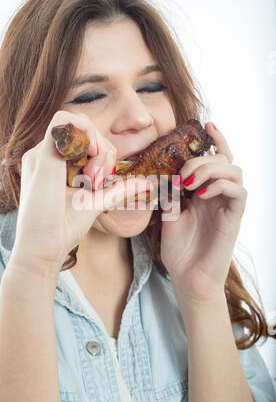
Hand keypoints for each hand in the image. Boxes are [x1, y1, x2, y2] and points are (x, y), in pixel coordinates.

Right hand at [10, 110, 151, 279]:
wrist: (44, 247)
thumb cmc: (65, 227)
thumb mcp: (96, 202)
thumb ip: (117, 189)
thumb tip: (145, 183)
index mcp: (57, 163)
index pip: (87, 140)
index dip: (104, 153)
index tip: (102, 181)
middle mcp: (48, 153)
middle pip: (85, 130)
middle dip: (103, 149)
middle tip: (98, 179)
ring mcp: (43, 152)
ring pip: (77, 121)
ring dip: (96, 142)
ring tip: (93, 175)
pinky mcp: (42, 154)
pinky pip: (64, 120)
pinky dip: (85, 133)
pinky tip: (90, 159)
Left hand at [160, 122, 246, 306]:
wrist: (188, 278)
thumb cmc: (180, 250)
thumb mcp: (168, 215)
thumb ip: (171, 193)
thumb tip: (163, 172)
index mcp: (205, 191)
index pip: (217, 158)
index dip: (215, 139)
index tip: (205, 124)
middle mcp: (219, 195)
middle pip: (225, 160)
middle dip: (203, 159)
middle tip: (183, 174)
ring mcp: (228, 206)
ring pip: (235, 172)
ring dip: (211, 169)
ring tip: (190, 183)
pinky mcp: (234, 218)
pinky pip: (238, 192)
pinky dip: (220, 185)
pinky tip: (201, 194)